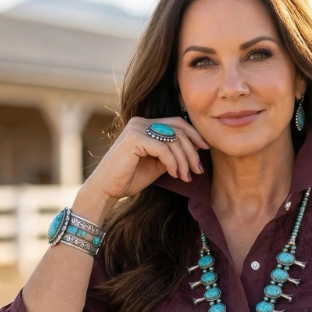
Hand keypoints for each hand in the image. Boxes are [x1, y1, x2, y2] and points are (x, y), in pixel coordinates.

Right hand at [84, 116, 209, 200]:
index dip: (194, 134)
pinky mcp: (135, 139)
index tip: (205, 149)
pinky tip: (174, 174)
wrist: (106, 188)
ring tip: (186, 177)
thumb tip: (195, 149)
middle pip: (178, 129)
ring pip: (173, 139)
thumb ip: (172, 154)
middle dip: (192, 150)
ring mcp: (137, 128)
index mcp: (145, 124)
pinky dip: (173, 162)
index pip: (176, 123)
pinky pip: (164, 149)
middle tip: (198, 169)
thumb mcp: (157, 164)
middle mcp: (140, 122)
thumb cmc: (129, 178)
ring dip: (184, 161)